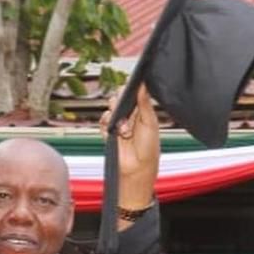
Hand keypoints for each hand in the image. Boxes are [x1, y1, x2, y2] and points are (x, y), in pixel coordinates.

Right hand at [100, 84, 159, 219]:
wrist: (137, 169)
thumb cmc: (149, 149)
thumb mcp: (150, 123)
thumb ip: (145, 103)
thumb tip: (142, 85)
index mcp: (142, 112)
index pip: (133, 94)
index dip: (130, 90)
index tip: (129, 86)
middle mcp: (130, 117)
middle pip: (119, 99)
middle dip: (120, 100)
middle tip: (123, 105)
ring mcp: (118, 124)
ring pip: (110, 109)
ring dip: (115, 114)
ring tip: (123, 127)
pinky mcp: (109, 133)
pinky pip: (103, 121)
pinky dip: (106, 122)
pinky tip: (113, 129)